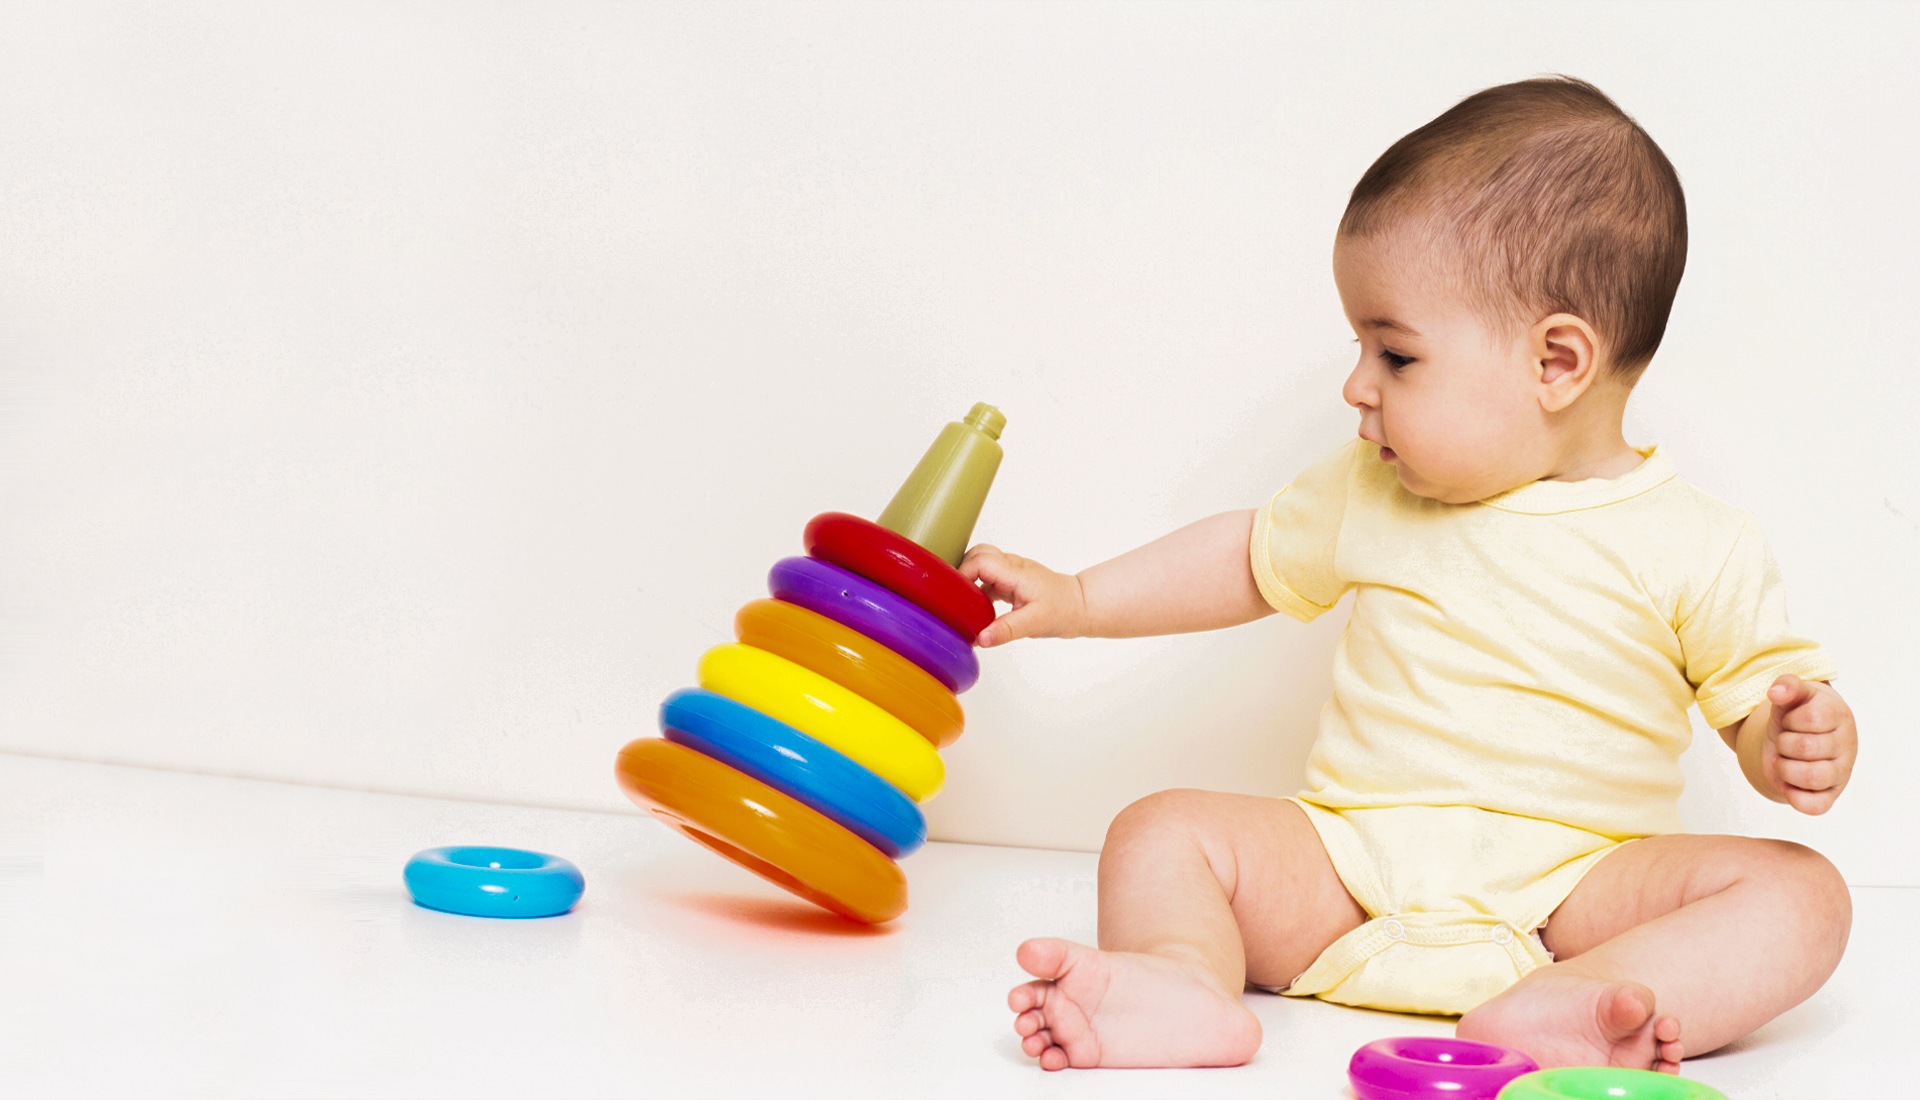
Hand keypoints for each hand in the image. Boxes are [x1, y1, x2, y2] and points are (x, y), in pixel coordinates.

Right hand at [958, 545, 1090, 647]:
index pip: (979, 561)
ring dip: (969, 581)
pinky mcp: (1011, 581)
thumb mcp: (1034, 623)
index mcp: (1015, 572)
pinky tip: (977, 610)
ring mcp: (1011, 572)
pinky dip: (978, 590)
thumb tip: (981, 638)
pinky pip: (987, 578)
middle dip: (962, 572)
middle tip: (955, 597)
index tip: (954, 595)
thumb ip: (1006, 630)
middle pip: (976, 555)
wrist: (1079, 606)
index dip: (962, 574)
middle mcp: (1011, 567)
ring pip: (980, 565)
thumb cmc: (1062, 610)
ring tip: (963, 605)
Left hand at [1736, 675, 1856, 814]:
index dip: (1790, 719)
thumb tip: (1777, 691)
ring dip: (1785, 768)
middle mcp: (1846, 746)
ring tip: (1782, 760)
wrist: (1800, 736)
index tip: (1790, 720)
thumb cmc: (1796, 714)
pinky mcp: (1830, 795)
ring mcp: (1840, 773)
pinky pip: (1815, 806)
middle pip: (1807, 748)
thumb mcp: (1792, 696)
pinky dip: (1794, 797)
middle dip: (1783, 743)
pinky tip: (1786, 783)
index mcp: (1839, 716)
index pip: (1813, 718)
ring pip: (1813, 777)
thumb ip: (1788, 686)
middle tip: (1784, 741)